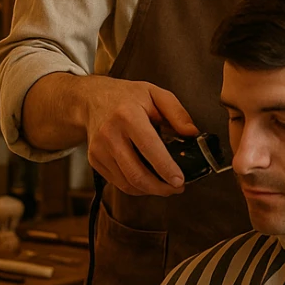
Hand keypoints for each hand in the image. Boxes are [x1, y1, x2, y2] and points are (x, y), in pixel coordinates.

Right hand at [80, 76, 196, 196]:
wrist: (93, 99)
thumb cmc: (127, 96)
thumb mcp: (156, 93)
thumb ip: (177, 112)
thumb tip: (192, 133)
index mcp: (128, 115)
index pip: (149, 147)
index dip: (165, 167)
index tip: (180, 180)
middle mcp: (110, 134)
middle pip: (135, 173)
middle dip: (160, 187)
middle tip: (178, 188)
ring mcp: (99, 150)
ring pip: (126, 182)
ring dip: (150, 190)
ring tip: (166, 186)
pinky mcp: (94, 160)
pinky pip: (118, 182)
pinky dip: (136, 187)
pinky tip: (149, 181)